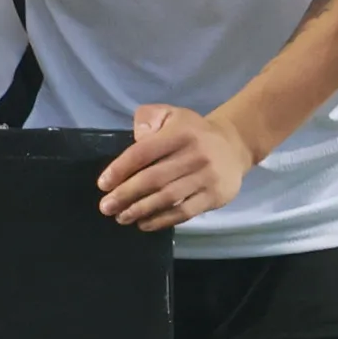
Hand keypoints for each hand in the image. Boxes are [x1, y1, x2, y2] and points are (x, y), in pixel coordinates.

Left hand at [97, 103, 254, 230]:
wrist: (234, 146)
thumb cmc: (192, 132)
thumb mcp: (170, 114)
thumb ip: (148, 118)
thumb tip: (137, 136)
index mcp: (179, 134)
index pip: (143, 153)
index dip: (120, 169)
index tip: (103, 184)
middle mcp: (195, 156)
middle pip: (153, 178)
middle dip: (126, 194)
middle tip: (106, 207)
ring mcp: (207, 178)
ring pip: (168, 197)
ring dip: (140, 210)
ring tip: (121, 217)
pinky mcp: (215, 196)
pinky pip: (185, 212)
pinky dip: (162, 220)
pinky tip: (144, 224)